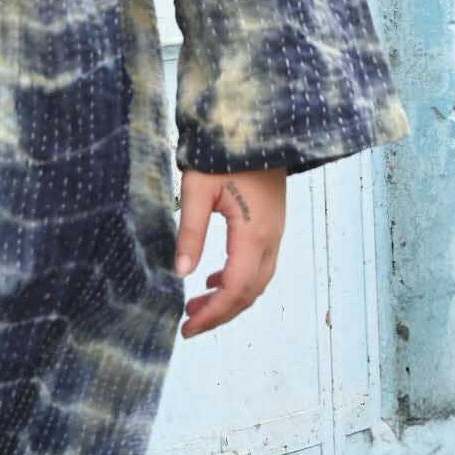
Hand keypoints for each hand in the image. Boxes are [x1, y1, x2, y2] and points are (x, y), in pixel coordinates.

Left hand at [174, 166, 285, 336]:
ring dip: (228, 299)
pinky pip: (258, 264)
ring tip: (195, 307)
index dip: (212, 314)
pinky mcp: (271, 225)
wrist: (257, 125)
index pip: (235, 289)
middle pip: (248, 293)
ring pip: (256, 282)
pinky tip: (213, 279)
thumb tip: (180, 273)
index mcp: (253, 235)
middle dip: (219, 313)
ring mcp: (275, 233)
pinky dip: (237, 280)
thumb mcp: (197, 189)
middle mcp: (270, 239)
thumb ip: (189, 232)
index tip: (187, 329)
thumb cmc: (222, 152)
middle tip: (188, 325)